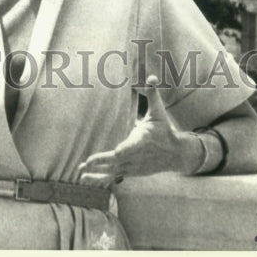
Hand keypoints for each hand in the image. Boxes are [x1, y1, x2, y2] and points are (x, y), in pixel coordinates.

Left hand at [76, 76, 201, 184]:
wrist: (175, 155)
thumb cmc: (164, 130)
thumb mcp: (159, 112)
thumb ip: (153, 95)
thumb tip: (151, 77)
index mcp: (143, 141)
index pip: (134, 146)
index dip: (126, 149)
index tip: (118, 151)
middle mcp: (137, 156)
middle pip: (119, 161)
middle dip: (103, 162)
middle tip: (87, 161)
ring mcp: (133, 167)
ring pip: (114, 172)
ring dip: (97, 173)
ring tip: (81, 173)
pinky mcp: (130, 172)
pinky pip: (113, 177)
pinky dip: (100, 178)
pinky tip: (85, 178)